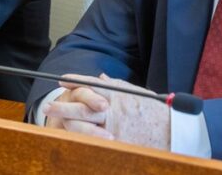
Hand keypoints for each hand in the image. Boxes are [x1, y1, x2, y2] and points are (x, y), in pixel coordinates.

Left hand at [44, 74, 170, 150]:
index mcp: (118, 96)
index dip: (75, 82)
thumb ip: (117, 85)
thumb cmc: (156, 111)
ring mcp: (114, 129)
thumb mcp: (137, 92)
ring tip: (55, 123)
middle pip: (82, 107)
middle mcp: (113, 111)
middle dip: (63, 106)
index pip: (91, 85)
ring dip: (68, 124)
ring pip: (85, 127)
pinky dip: (83, 141)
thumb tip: (101, 78)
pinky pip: (96, 142)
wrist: (174, 131)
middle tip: (47, 106)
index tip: (61, 80)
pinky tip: (72, 139)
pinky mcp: (118, 144)